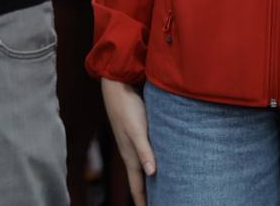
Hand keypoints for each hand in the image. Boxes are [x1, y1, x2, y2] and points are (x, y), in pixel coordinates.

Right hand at [102, 79, 154, 205]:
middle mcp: (131, 152)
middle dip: (147, 195)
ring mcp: (134, 143)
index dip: (142, 201)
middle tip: (160, 203)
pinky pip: (146, 154)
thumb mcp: (137, 129)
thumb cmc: (127, 107)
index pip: (137, 185)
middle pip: (140, 180)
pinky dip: (152, 163)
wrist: (118, 85)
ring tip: (160, 190)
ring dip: (150, 180)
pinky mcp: (138, 132)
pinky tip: (160, 162)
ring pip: (143, 167)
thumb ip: (144, 150)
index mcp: (130, 156)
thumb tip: (152, 173)